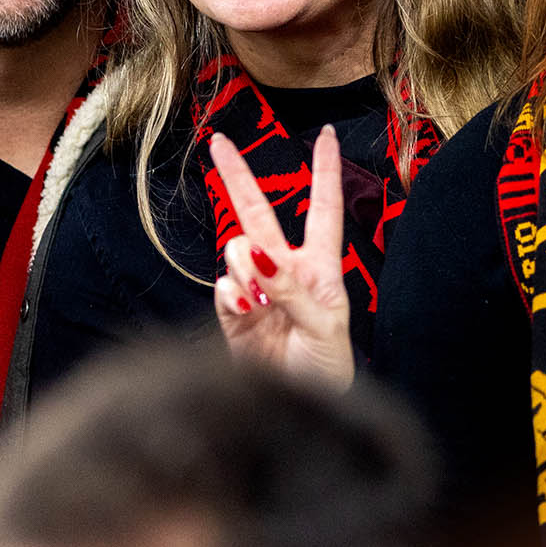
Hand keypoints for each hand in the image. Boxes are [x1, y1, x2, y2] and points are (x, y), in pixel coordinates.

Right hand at [208, 126, 354, 389]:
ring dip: (245, 264)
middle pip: (258, 214)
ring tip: (261, 298)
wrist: (300, 411)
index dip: (324, 172)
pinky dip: (231, 294)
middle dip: (238, 177)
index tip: (328, 135)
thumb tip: (256, 254)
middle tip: (217, 142)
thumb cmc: (327, 367)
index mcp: (320, 266)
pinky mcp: (232, 316)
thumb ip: (291, 288)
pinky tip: (244, 309)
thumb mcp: (325, 325)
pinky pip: (223, 288)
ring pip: (236, 250)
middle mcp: (285, 271)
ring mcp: (256, 292)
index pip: (323, 209)